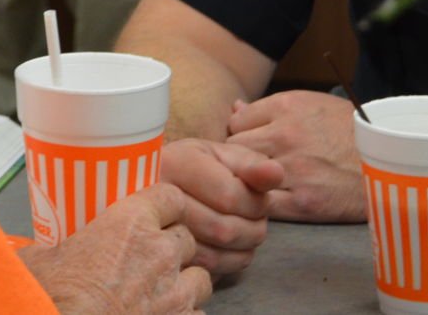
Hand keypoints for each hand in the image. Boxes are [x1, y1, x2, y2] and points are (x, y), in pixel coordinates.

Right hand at [18, 184, 212, 314]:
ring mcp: (175, 292)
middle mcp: (160, 252)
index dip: (165, 205)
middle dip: (173, 247)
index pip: (171, 196)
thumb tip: (33, 249)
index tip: (157, 213)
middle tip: (152, 259)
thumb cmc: (53, 296)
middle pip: (187, 237)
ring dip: (185, 282)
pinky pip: (198, 314)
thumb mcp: (40, 258)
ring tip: (164, 292)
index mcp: (130, 222)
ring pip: (202, 277)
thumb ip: (50, 246)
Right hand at [158, 138, 279, 277]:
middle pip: (222, 229)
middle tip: (256, 222)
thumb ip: (252, 164)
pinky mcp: (157, 255)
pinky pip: (200, 273)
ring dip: (242, 251)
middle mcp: (156, 195)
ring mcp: (151, 229)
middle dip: (252, 230)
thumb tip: (275, 172)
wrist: (155, 186)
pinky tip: (228, 250)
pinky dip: (224, 267)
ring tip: (245, 235)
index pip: (228, 196)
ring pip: (213, 256)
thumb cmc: (197, 168)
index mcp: (175, 163)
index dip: (255, 205)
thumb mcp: (222, 155)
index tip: (259, 201)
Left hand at [225, 90, 367, 222]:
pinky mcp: (303, 202)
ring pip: (244, 176)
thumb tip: (234, 109)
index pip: (235, 122)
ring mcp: (293, 169)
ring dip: (246, 181)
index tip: (246, 144)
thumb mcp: (311, 104)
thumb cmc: (347, 129)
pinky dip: (261, 203)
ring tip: (255, 183)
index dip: (238, 134)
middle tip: (245, 166)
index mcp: (286, 107)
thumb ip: (269, 108)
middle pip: (233, 148)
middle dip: (236, 157)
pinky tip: (269, 199)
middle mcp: (285, 135)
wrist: (390, 161)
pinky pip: (263, 203)